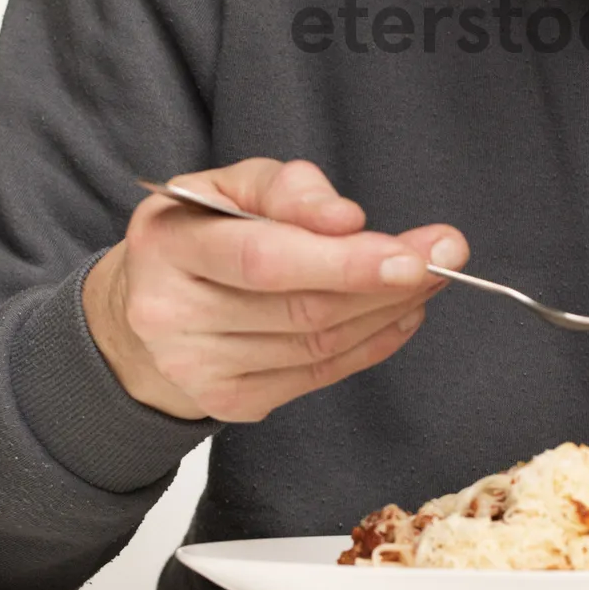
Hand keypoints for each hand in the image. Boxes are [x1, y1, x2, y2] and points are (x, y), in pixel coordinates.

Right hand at [83, 158, 467, 422]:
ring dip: (388, 310)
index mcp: (168, 246)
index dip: (342, 261)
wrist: (141, 312)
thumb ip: (286, 188)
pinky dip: (371, 344)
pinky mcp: (229, 403)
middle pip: (300, 308)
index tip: (410, 254)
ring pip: (317, 344)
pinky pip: (317, 374)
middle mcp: (173, 315)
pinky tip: (401, 314)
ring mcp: (199, 370)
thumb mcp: (229, 185)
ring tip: (430, 277)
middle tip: (447, 255)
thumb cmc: (198, 233)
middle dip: (385, 282)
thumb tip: (346, 219)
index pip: (264, 259)